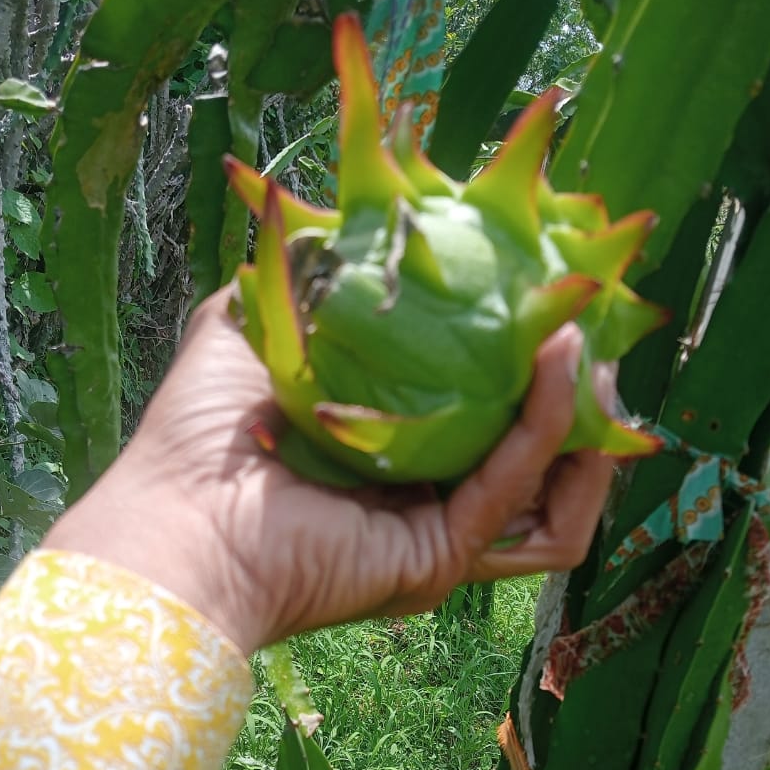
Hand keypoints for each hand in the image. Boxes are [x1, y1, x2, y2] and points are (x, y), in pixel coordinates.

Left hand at [44, 289, 615, 654]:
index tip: (552, 292)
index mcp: (394, 450)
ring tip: (591, 345)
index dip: (527, 358)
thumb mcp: (259, 321)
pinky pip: (518, 489)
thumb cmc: (203, 430)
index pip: (485, 409)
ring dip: (584, 420)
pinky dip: (549, 425)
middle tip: (592, 319)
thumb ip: (307, 274)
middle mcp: (424, 500)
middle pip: (536, 456)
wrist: (176, 513)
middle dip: (579, 392)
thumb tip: (337, 213)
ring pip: (552, 494)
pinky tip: (564, 356)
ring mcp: (437, 537)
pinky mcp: (441, 557)